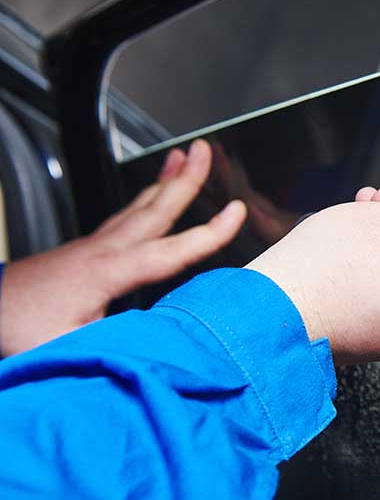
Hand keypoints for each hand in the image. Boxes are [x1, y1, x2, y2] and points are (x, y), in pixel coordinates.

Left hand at [0, 140, 246, 355]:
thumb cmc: (18, 330)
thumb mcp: (71, 348)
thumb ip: (119, 344)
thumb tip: (163, 350)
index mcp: (106, 272)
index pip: (170, 250)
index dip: (209, 232)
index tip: (236, 211)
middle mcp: (102, 251)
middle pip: (154, 208)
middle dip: (185, 179)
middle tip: (205, 149)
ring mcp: (92, 247)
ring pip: (138, 206)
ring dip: (165, 180)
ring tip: (183, 156)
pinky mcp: (84, 251)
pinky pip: (124, 215)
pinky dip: (145, 198)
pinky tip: (150, 196)